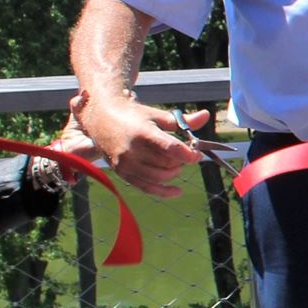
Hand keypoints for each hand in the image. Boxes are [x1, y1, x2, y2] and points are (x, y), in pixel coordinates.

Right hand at [76, 93, 203, 199]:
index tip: (197, 153)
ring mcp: (126, 164)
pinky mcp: (122, 173)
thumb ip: (182, 120)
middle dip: (182, 161)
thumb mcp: (156, 115)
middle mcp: (132, 150)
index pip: (170, 148)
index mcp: (143, 133)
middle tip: (187, 155)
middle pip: (167, 164)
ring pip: (159, 177)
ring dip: (175, 173)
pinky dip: (164, 192)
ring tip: (177, 164)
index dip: (188, 154)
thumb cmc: (133, 116)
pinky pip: (146, 188)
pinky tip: (177, 191)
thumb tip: (205, 116)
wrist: (101, 119)